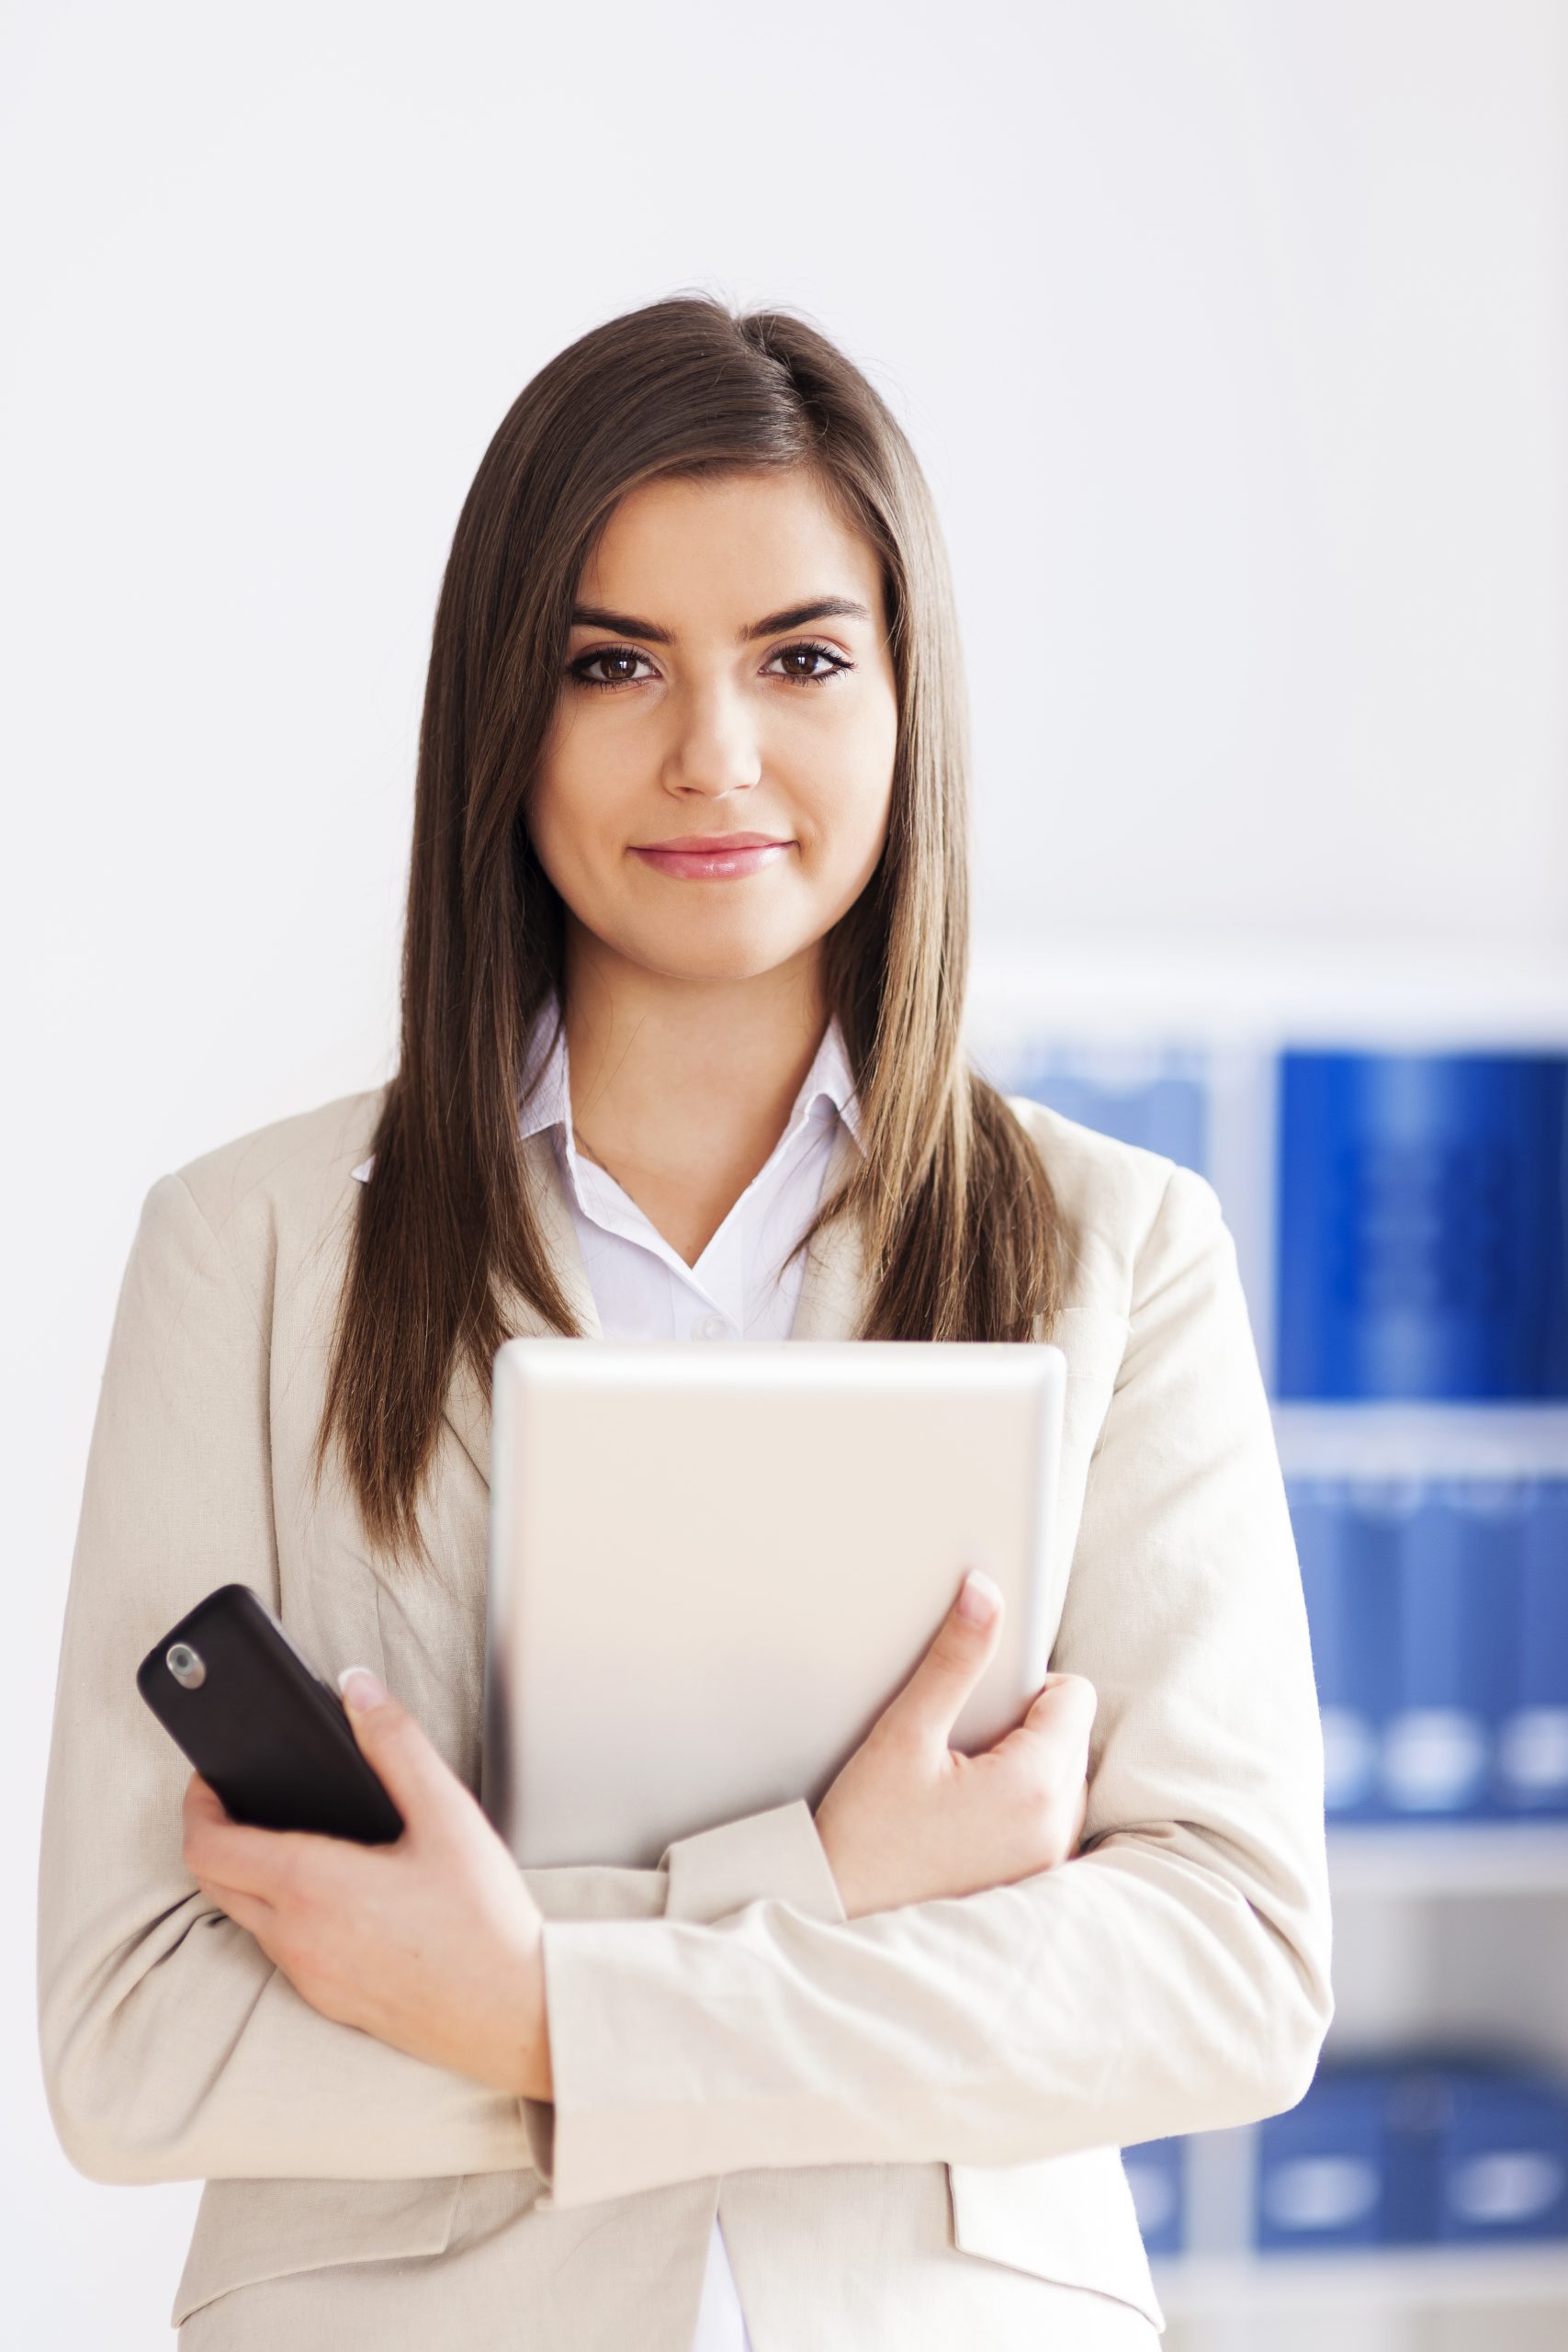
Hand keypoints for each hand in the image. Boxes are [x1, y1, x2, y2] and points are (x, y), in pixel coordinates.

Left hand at [181, 1668, 551, 2099]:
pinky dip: (280, 1913)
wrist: (512, 2013)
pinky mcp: (326, 2000)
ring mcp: (307, 1975)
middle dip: (214, 1836)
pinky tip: (328, 1894)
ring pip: (245, 1918)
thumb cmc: (484, 1920)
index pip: (209, 1847)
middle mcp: (296, 1937)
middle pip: (213, 1883)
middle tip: (241, 1801)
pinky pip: (279, 1949)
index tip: (211, 1781)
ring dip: (247, 1875)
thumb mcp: (446, 1814)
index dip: (197, 1806)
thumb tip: (357, 1689)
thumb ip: (395, 1743)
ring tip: (288, 1838)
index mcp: (312, 1885)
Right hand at [813, 1571, 1095, 1919]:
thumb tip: (985, 1594)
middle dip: (1027, 1725)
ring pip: (1066, 1777)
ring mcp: (1049, 1861)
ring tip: (961, 1779)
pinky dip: (1023, 1804)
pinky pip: (1053, 1819)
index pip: (1074, 1697)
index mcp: (1034, 1787)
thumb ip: (955, 1659)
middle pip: (1073, 1736)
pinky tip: (968, 1812)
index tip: (978, 1703)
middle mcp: (1056, 1829)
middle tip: (961, 1742)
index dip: (1028, 1683)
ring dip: (1028, 1764)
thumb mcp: (906, 1733)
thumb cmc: (866, 1832)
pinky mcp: (1035, 1881)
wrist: (840, 1911)